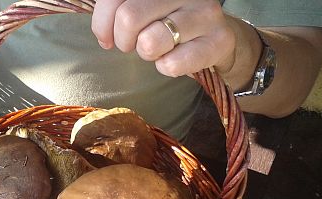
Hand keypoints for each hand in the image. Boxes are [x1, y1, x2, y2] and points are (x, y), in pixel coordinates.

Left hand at [91, 0, 236, 76]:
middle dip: (125, 41)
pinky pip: (172, 64)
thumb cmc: (169, 21)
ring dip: (147, 53)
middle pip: (128, 18)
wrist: (215, 38)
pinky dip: (166, 67)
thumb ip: (115, 11)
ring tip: (157, 49)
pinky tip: (174, 59)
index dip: (102, 24)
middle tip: (136, 43)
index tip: (109, 37)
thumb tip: (104, 37)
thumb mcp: (142, 9)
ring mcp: (205, 12)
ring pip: (150, 41)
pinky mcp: (219, 40)